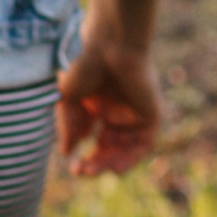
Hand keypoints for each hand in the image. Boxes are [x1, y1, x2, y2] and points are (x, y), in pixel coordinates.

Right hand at [55, 36, 162, 174]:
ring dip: (110, 164)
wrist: (109, 45)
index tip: (72, 165)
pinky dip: (131, 158)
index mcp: (98, 106)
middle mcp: (117, 111)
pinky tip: (114, 167)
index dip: (83, 154)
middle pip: (109, 147)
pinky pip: (143, 144)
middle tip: (81, 172)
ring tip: (94, 171)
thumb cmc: (84, 64)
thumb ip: (69, 126)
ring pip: (125, 148)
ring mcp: (134, 113)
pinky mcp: (150, 114)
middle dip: (95, 162)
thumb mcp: (68, 99)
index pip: (92, 138)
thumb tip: (66, 152)